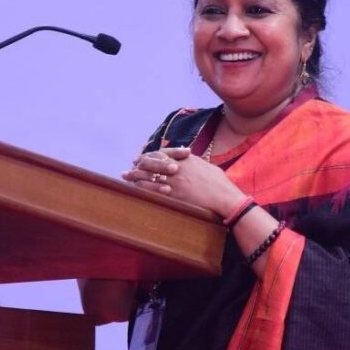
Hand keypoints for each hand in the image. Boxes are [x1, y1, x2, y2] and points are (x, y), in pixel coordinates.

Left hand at [121, 147, 246, 216]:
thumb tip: (185, 155)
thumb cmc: (219, 183)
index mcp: (185, 159)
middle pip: (152, 162)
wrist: (224, 196)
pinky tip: (134, 188)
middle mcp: (178, 167)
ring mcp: (175, 180)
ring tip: (126, 176)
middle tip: (130, 166)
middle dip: (139, 163)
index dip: (150, 155)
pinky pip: (154, 189)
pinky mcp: (175, 194)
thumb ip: (193, 160)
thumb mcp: (205, 165)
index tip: (142, 158)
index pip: (162, 153)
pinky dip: (142, 187)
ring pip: (150, 175)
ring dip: (135, 175)